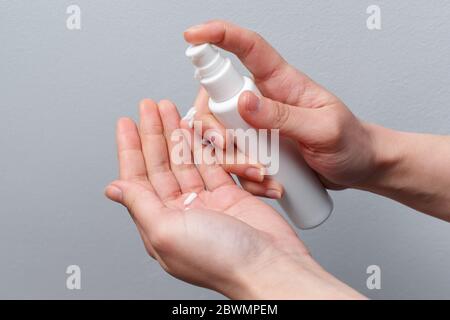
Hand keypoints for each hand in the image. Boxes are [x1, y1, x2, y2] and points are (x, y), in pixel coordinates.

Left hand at [105, 99, 362, 298]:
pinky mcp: (230, 195)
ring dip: (177, 135)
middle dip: (153, 134)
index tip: (126, 123)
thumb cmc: (221, 259)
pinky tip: (194, 130)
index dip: (130, 149)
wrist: (270, 265)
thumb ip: (140, 205)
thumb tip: (114, 189)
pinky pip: (211, 164)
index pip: (137, 179)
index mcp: (160, 224)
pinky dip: (203, 145)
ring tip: (170, 109)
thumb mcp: (167, 231)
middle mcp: (181, 213)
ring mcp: (206, 203)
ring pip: (186, 161)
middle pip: (161, 165)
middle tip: (150, 107)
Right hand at [184, 20, 377, 194]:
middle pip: (215, 100)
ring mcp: (256, 127)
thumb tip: (244, 102)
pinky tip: (269, 184)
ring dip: (231, 160)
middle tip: (229, 146)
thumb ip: (285, 116)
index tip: (193, 35)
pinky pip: (233, 161)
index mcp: (281, 83)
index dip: (219, 35)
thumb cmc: (349, 142)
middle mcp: (262, 101)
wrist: (357, 168)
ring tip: (263, 175)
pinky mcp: (255, 149)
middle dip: (212, 127)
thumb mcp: (324, 129)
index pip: (248, 48)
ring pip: (218, 135)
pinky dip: (244, 177)